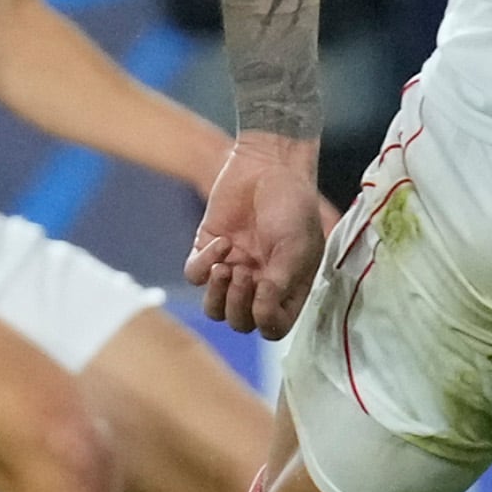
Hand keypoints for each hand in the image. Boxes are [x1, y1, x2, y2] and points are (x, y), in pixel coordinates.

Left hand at [188, 132, 335, 339]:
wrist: (267, 165)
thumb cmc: (291, 204)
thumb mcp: (295, 246)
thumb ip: (279, 284)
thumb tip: (262, 312)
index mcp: (288, 287)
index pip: (274, 326)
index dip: (266, 321)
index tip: (264, 295)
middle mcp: (260, 284)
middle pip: (241, 323)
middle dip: (239, 305)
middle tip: (244, 274)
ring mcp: (233, 269)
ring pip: (214, 309)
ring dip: (218, 295)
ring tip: (227, 267)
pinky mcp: (208, 251)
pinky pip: (195, 276)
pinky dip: (204, 263)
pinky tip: (221, 242)